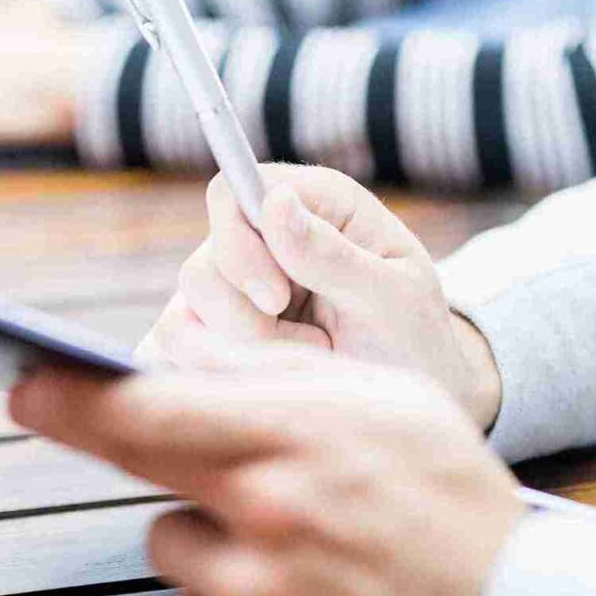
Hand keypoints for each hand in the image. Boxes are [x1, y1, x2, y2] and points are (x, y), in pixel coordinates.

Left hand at [10, 352, 525, 595]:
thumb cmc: (454, 507)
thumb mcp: (390, 403)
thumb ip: (280, 380)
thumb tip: (182, 362)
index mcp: (300, 438)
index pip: (151, 411)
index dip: (72, 397)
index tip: (23, 382)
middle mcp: (266, 517)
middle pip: (149, 479)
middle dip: (142, 455)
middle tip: (136, 439)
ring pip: (173, 545)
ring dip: (214, 541)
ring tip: (301, 551)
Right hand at [138, 165, 503, 430]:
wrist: (412, 404)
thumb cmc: (414, 341)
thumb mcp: (392, 299)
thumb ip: (333, 255)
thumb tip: (275, 201)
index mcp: (317, 203)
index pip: (233, 191)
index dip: (239, 242)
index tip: (277, 298)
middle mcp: (265, 237)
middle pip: (203, 264)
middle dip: (248, 321)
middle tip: (315, 347)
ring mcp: (236, 287)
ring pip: (187, 315)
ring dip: (248, 354)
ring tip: (310, 362)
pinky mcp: (217, 333)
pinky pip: (181, 348)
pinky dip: (225, 374)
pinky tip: (277, 378)